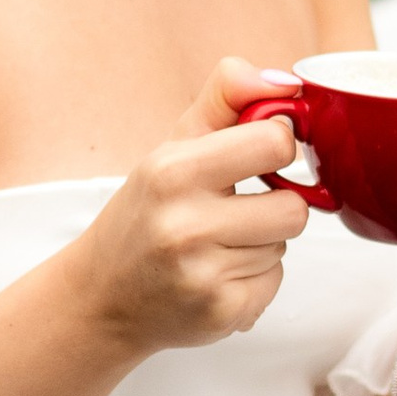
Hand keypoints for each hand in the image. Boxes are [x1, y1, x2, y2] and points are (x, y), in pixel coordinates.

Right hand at [66, 58, 309, 357]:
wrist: (101, 297)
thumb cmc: (145, 214)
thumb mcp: (172, 147)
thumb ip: (227, 99)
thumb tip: (287, 82)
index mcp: (172, 171)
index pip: (274, 143)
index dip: (276, 147)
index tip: (258, 156)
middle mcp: (185, 225)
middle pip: (294, 208)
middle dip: (273, 207)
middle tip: (234, 211)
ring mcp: (203, 275)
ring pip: (285, 246)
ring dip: (261, 244)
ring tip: (217, 246)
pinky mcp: (222, 313)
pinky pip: (275, 282)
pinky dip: (254, 279)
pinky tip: (216, 275)